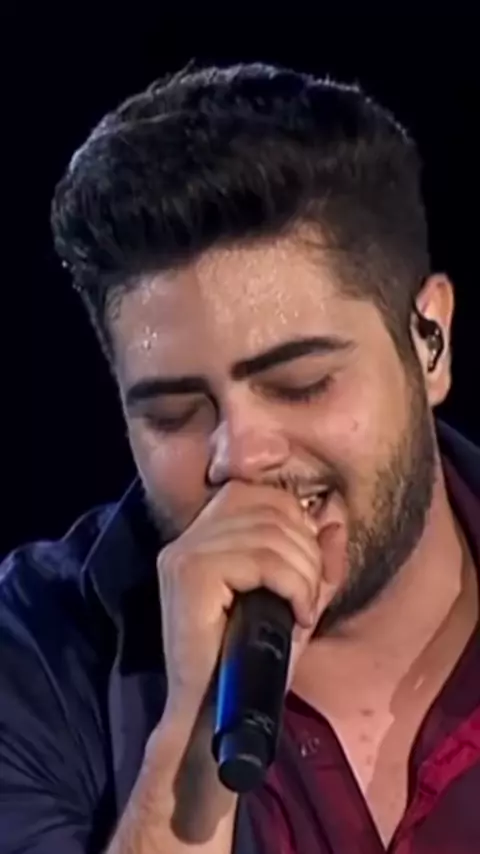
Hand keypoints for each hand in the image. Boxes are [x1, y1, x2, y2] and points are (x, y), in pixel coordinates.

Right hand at [157, 481, 343, 719]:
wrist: (215, 718)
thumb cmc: (252, 664)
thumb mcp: (294, 601)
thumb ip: (315, 561)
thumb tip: (334, 518)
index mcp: (203, 536)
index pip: (259, 493)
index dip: (296, 521)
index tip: (308, 570)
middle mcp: (188, 537)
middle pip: (271, 508)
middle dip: (308, 553)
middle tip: (311, 598)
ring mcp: (185, 553)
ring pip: (272, 534)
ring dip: (305, 575)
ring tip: (304, 610)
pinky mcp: (190, 574)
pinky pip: (263, 560)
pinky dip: (295, 587)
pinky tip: (298, 616)